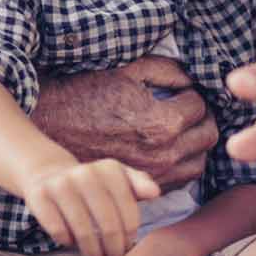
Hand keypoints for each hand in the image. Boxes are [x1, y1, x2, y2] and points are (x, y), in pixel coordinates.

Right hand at [21, 157, 160, 255]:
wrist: (48, 175)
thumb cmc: (92, 186)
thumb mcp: (118, 179)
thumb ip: (139, 185)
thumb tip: (155, 193)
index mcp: (110, 169)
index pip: (129, 213)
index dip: (129, 236)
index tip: (127, 248)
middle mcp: (85, 173)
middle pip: (108, 226)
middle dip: (113, 251)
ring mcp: (60, 185)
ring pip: (83, 233)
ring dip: (93, 255)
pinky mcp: (39, 196)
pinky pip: (59, 232)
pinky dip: (68, 242)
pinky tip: (72, 242)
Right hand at [28, 57, 219, 183]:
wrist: (48, 125)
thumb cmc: (84, 93)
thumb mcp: (128, 69)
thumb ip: (168, 70)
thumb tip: (190, 78)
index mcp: (162, 123)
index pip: (200, 106)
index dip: (191, 92)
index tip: (180, 89)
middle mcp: (163, 155)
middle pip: (207, 136)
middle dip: (201, 117)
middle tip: (187, 107)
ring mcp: (153, 175)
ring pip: (199, 162)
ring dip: (195, 143)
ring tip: (181, 128)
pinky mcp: (140, 186)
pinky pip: (179, 180)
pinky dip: (181, 163)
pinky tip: (167, 148)